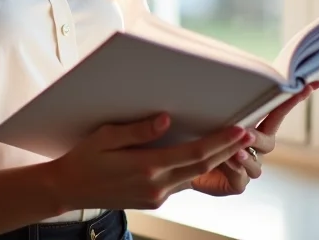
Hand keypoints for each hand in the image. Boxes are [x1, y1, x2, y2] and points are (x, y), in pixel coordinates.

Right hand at [48, 113, 255, 211]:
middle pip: (202, 166)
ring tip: (233, 142)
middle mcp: (156, 186)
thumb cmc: (84, 158)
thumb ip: (138, 130)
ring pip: (194, 175)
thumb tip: (166, 119)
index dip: (221, 141)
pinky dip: (196, 167)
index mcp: (147, 167)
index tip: (240, 130)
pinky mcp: (153, 199)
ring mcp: (156, 196)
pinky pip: (181, 181)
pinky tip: (203, 155)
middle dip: (228, 149)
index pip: (194, 153)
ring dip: (216, 159)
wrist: (69, 189)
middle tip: (249, 133)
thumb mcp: (106, 136)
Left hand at [190, 80, 318, 196]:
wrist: (180, 163)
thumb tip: (228, 74)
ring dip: (245, 156)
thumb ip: (223, 103)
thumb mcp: (209, 114)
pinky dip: (233, 169)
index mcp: (252, 125)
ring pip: (257, 164)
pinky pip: (241, 178)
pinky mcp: (237, 183)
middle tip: (246, 133)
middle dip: (259, 137)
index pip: (276, 111)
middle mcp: (254, 147)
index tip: (311, 83)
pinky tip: (224, 162)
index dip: (294, 98)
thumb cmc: (196, 132)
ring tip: (232, 151)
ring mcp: (248, 166)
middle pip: (269, 140)